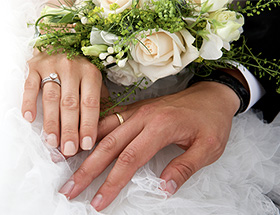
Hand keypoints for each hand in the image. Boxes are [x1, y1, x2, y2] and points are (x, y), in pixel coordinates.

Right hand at [22, 50, 106, 155]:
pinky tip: (30, 118)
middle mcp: (72, 68)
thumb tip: (102, 129)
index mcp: (91, 73)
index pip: (90, 103)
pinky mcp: (34, 66)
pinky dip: (29, 102)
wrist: (61, 44)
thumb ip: (99, 102)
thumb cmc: (81, 70)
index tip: (86, 144)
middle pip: (70, 104)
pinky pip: (30, 85)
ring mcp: (52, 66)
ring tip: (52, 142)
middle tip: (69, 149)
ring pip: (51, 98)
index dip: (88, 125)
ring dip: (51, 122)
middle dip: (70, 129)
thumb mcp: (95, 83)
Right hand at [59, 80, 239, 210]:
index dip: (112, 182)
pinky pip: (110, 118)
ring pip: (104, 130)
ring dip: (85, 149)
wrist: (212, 95)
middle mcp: (144, 116)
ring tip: (68, 166)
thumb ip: (185, 167)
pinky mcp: (137, 109)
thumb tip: (163, 188)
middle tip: (69, 188)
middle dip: (87, 169)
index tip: (98, 201)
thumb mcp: (208, 148)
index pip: (130, 159)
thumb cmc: (212, 120)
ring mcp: (138, 110)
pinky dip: (94, 131)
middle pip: (109, 145)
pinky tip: (84, 142)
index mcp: (161, 126)